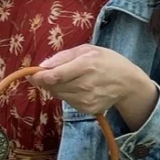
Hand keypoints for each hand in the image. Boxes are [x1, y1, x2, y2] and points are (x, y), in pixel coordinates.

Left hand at [34, 44, 158, 131]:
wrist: (128, 83)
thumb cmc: (106, 61)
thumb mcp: (87, 49)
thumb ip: (63, 56)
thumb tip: (43, 66)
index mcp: (86, 65)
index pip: (56, 76)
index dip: (39, 77)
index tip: (30, 75)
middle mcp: (86, 85)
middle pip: (55, 87)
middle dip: (45, 81)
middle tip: (44, 74)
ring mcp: (87, 99)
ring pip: (59, 95)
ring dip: (56, 87)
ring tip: (67, 78)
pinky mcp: (88, 109)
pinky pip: (68, 101)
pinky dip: (66, 94)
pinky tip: (76, 87)